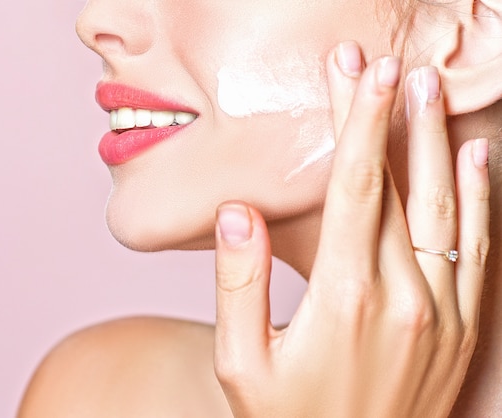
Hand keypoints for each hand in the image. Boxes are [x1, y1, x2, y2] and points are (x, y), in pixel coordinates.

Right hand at [213, 41, 489, 417]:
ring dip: (437, 143)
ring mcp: (441, 311)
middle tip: (383, 64)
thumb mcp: (242, 363)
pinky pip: (479, 249)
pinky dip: (481, 199)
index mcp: (347, 296)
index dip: (358, 125)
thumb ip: (239, 284)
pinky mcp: (460, 328)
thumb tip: (237, 213)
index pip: (356, 187)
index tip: (360, 76)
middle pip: (400, 184)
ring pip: (447, 207)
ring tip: (428, 91)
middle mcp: (404, 295)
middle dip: (390, 116)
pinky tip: (477, 159)